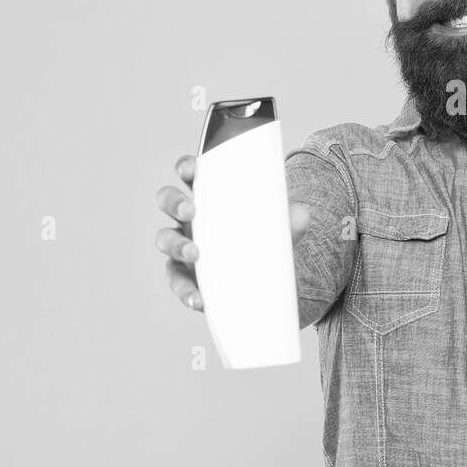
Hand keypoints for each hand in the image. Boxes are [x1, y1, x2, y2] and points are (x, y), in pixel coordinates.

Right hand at [155, 154, 311, 311]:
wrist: (265, 276)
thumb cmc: (262, 237)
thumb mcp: (279, 226)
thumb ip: (291, 220)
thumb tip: (302, 214)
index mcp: (210, 195)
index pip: (190, 174)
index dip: (186, 167)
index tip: (191, 169)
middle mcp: (190, 217)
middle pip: (167, 200)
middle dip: (174, 202)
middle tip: (190, 210)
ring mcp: (183, 245)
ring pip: (165, 239)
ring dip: (176, 245)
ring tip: (195, 254)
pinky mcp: (184, 275)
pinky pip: (176, 281)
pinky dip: (185, 291)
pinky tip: (198, 299)